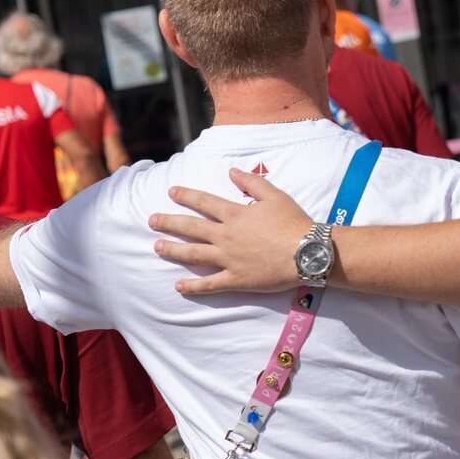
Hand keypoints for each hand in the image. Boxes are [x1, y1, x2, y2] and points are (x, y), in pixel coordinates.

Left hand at [149, 169, 312, 294]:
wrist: (307, 252)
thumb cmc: (293, 222)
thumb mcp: (275, 195)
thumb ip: (251, 182)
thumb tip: (232, 171)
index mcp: (235, 214)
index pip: (203, 202)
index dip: (186, 196)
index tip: (171, 192)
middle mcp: (226, 236)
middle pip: (190, 228)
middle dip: (169, 223)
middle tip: (152, 221)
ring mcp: (228, 259)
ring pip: (193, 254)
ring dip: (173, 250)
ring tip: (157, 248)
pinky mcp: (236, 279)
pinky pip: (209, 284)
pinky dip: (193, 287)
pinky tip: (178, 286)